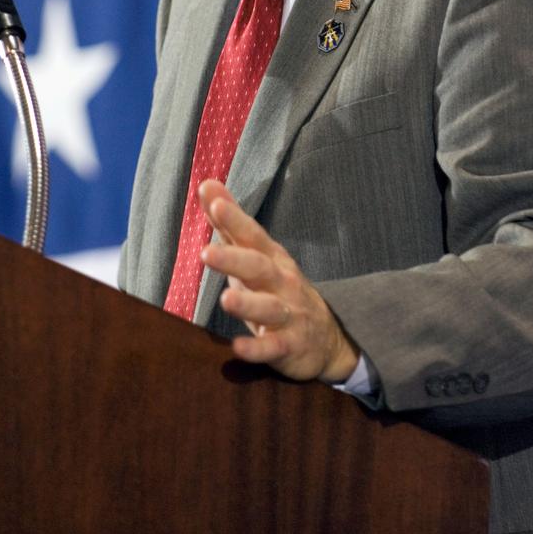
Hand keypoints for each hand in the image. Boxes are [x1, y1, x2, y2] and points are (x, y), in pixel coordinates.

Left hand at [198, 179, 359, 382]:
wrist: (326, 337)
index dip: (234, 219)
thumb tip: (206, 185)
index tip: (214, 201)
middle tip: (206, 253)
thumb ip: (230, 224)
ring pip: (268, 307)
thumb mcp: (257, 255)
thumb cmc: (278, 288)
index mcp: (271, 258)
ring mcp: (289, 314)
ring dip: (247, 303)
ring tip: (225, 299)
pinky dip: (257, 348)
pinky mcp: (290, 346)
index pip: (251, 234)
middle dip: (234, 259)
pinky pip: (274, 348)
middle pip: (259, 267)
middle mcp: (282, 282)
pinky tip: (237, 347)